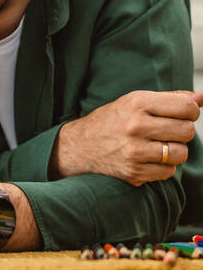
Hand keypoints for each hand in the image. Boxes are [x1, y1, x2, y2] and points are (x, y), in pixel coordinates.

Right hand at [52, 89, 202, 184]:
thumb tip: (202, 97)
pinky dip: (163, 166)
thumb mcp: (135, 102)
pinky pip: (169, 171)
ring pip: (181, 153)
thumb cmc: (111, 121)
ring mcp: (135, 151)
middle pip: (187, 131)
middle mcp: (135, 126)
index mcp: (137, 103)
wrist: (79, 147)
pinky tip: (148, 159)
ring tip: (157, 146)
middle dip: (181, 132)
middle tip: (166, 131)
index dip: (190, 112)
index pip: (187, 108)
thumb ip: (170, 99)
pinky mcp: (134, 172)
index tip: (180, 115)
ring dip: (174, 151)